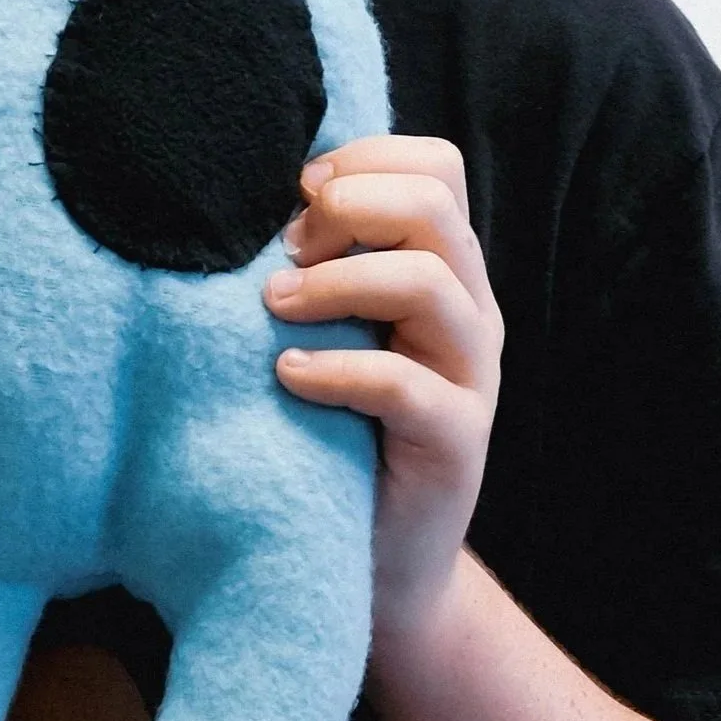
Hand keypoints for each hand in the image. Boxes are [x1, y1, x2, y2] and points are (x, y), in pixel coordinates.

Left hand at [263, 135, 502, 637]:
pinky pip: (407, 385)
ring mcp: (473, 375)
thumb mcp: (333, 329)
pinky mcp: (458, 442)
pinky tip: (289, 377)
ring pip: (428, 282)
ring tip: (274, 309)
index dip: (364, 160)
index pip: (438, 166)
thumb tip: (247, 197)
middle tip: (284, 255)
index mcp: (446, 268)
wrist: (378, 560)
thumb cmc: (336, 428)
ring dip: (336, 283)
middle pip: (435, 206)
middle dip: (347, 210)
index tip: (295, 195)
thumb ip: (318, 264)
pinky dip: (338, 370)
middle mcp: (471, 310)